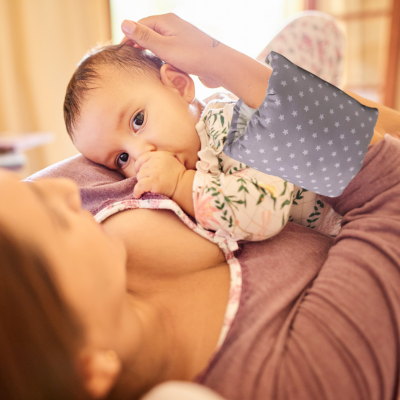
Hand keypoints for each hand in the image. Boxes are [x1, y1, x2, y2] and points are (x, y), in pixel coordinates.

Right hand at [121, 14, 271, 108]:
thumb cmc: (193, 57)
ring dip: (151, 51)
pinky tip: (161, 66)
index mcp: (167, 21)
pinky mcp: (188, 49)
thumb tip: (123, 22)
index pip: (140, 25)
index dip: (129, 37)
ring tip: (143, 63)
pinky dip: (162, 57)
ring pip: (160, 42)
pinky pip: (170, 50)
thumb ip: (144, 37)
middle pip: (150, 32)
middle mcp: (174, 25)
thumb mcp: (164, 48)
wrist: (220, 67)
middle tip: (131, 59)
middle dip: (139, 44)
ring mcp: (182, 37)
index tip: (122, 51)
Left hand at [133, 151, 185, 197]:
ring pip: (139, 177)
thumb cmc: (179, 176)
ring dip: (142, 183)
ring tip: (150, 187)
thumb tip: (146, 165)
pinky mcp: (153, 181)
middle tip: (150, 182)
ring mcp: (154, 171)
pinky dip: (137, 191)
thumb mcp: (170, 161)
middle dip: (144, 176)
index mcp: (159, 155)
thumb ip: (159, 161)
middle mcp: (156, 161)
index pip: (142, 157)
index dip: (140, 165)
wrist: (184, 186)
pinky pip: (139, 186)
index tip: (142, 172)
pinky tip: (138, 194)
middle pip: (141, 168)